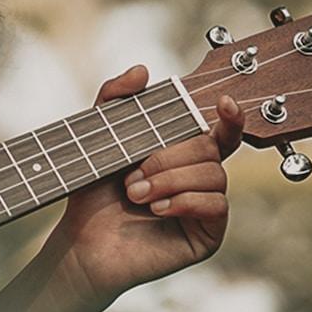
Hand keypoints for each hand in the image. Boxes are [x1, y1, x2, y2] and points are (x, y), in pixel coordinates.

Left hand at [42, 65, 243, 310]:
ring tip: (136, 194)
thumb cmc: (93, 193)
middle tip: (132, 176)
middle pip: (208, 148)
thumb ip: (114, 98)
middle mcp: (200, 179)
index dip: (230, 117)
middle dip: (167, 157)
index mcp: (183, 155)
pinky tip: (157, 209)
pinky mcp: (207, 235)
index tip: (224, 103)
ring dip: (170, 180)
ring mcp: (206, 207)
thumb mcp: (100, 137)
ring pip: (214, 175)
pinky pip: (216, 205)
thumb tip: (143, 70)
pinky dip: (184, 201)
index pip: (220, 131)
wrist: (81, 241)